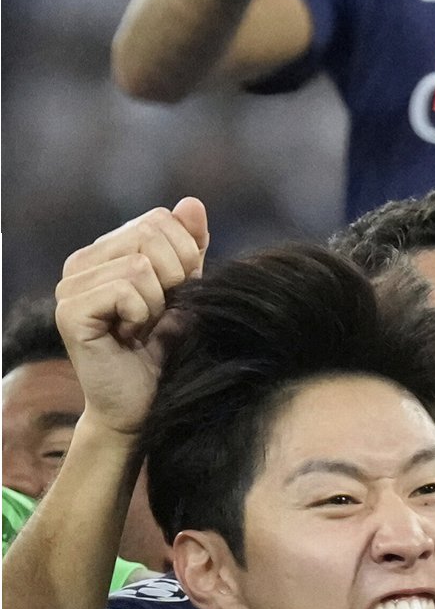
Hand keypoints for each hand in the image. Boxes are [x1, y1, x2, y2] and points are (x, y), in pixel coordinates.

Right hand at [53, 198, 208, 438]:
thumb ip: (188, 248)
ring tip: (143, 328)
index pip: (160, 218)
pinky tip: (129, 336)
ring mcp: (69, 286)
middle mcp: (81, 263)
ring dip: (158, 303)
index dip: (185, 256)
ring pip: (141, 264)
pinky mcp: (69, 311)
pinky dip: (143, 315)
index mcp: (105, 252)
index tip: (176, 296)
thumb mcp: (185, 292)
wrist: (141, 405)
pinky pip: (125, 289)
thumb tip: (191, 203)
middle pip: (152, 233)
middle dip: (176, 277)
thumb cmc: (162, 351)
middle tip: (160, 315)